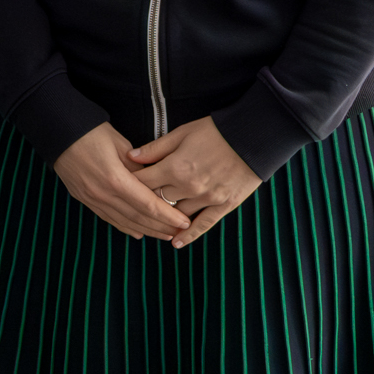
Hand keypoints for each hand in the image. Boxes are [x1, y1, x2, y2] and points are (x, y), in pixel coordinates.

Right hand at [52, 122, 187, 239]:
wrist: (57, 130)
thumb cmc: (91, 131)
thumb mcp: (120, 144)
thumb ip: (139, 167)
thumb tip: (155, 183)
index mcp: (115, 179)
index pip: (148, 204)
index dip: (168, 215)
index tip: (185, 222)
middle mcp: (103, 194)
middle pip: (138, 217)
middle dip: (161, 226)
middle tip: (180, 232)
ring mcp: (91, 198)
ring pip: (124, 221)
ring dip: (146, 230)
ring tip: (165, 235)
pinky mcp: (83, 198)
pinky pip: (108, 218)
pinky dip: (125, 227)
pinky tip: (138, 232)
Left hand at [127, 116, 261, 247]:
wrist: (252, 138)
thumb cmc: (215, 131)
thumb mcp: (182, 133)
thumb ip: (156, 148)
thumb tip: (131, 157)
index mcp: (175, 167)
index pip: (143, 182)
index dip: (130, 183)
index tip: (121, 186)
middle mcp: (188, 187)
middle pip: (157, 200)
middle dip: (145, 201)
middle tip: (133, 203)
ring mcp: (207, 198)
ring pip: (177, 214)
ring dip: (165, 217)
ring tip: (151, 222)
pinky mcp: (224, 205)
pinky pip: (204, 224)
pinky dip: (189, 235)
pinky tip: (177, 243)